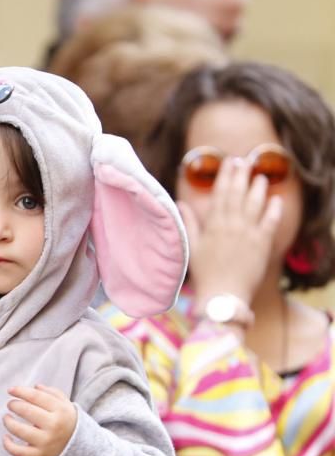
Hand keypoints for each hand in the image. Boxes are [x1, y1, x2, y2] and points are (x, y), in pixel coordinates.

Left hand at [3, 385, 76, 455]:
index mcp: (61, 410)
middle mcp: (54, 426)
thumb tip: (35, 387)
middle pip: (26, 411)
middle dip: (14, 405)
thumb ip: (52, 393)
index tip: (11, 390)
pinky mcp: (39, 455)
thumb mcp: (65, 405)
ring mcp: (46, 442)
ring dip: (8, 422)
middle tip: (11, 404)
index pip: (35, 396)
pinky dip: (8, 444)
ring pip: (19, 430)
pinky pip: (18, 451)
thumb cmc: (65, 422)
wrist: (78, 447)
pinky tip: (6, 437)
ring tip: (7, 417)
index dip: (20, 391)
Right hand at [181, 154, 282, 305]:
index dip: (225, 176)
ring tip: (260, 176)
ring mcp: (248, 233)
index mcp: (213, 224)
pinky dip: (274, 208)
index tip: (229, 162)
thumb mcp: (190, 247)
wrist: (223, 294)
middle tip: (244, 161)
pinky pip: (271, 220)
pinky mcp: (262, 243)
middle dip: (241, 175)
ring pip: (255, 203)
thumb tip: (180, 203)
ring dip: (258, 187)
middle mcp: (231, 224)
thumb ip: (188, 223)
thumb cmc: (204, 273)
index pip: (221, 193)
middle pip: (238, 193)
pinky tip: (276, 199)